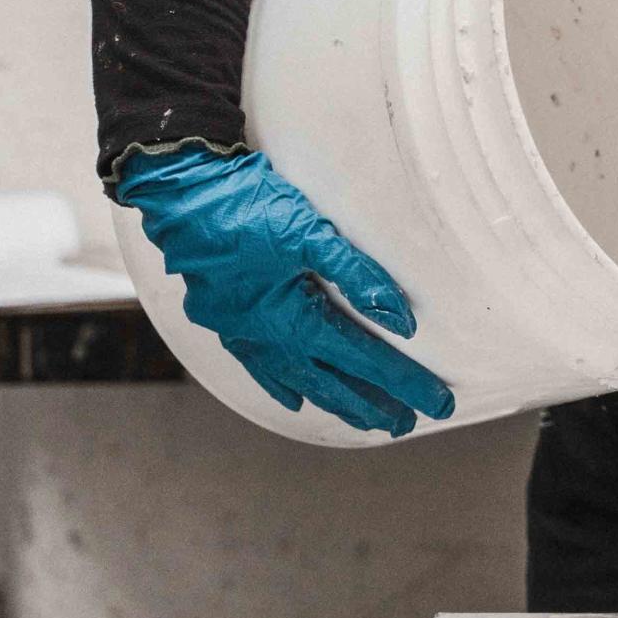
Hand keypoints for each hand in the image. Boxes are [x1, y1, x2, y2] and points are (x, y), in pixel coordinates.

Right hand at [118, 145, 454, 439]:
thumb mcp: (309, 234)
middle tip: (406, 425)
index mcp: (293, 320)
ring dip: (335, 400)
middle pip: (334, 381)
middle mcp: (267, 338)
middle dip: (374, 404)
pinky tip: (295, 398)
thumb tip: (401, 320)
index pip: (365, 359)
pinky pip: (259, 367)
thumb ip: (357, 275)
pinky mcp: (224, 319)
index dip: (404, 382)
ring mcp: (242, 333)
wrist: (180, 192)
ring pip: (298, 381)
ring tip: (364, 421)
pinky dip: (282, 385)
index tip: (437, 403)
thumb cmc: (246, 206)